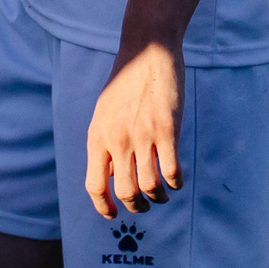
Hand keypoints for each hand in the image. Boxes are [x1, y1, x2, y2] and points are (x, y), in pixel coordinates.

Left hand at [85, 42, 184, 218]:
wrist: (146, 52)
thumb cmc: (125, 84)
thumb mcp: (104, 113)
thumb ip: (105, 142)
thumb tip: (110, 174)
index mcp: (97, 136)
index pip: (94, 184)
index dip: (103, 206)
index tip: (113, 215)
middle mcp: (116, 138)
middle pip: (124, 192)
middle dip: (136, 206)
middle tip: (144, 205)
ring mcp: (141, 135)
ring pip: (149, 186)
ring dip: (158, 197)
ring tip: (162, 193)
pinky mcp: (167, 130)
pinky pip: (171, 171)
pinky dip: (174, 183)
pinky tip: (175, 180)